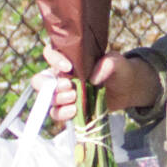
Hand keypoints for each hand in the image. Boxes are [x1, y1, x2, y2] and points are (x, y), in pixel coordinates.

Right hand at [41, 40, 161, 123]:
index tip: (69, 66)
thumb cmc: (118, 69)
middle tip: (68, 85)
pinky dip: (62, 113)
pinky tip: (74, 110)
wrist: (127, 88)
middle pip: (40, 81)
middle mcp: (62, 76)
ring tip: (74, 97)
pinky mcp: (70, 108)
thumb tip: (93, 77)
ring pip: (47, 98)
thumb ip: (108, 63)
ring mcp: (64, 94)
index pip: (50, 54)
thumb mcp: (116, 61)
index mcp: (69, 59)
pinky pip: (57, 113)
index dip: (53, 59)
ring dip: (58, 99)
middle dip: (49, 85)